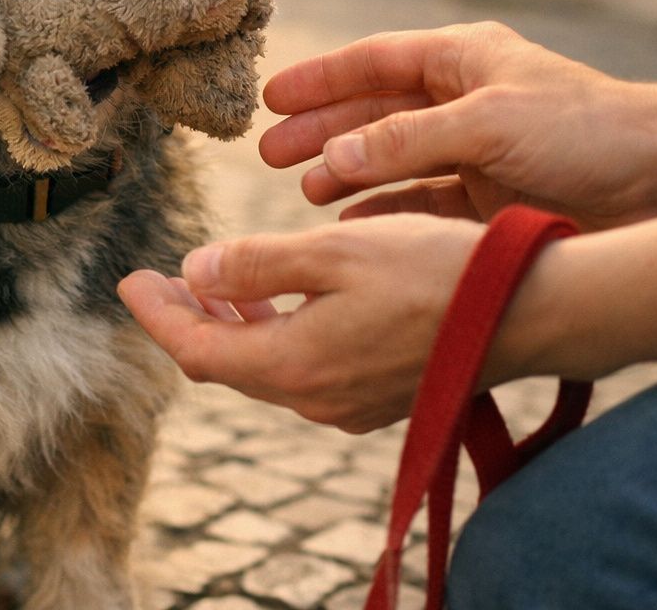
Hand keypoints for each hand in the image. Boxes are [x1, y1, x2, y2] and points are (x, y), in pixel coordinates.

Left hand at [118, 215, 485, 432]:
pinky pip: (301, 369)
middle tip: (160, 280)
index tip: (129, 281)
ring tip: (213, 282)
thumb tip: (195, 271)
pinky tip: (278, 299)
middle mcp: (314, 398)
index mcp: (294, 365)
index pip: (195, 349)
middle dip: (187, 320)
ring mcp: (347, 404)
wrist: (527, 312)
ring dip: (232, 324)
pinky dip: (273, 333)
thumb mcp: (333, 252)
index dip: (157, 315)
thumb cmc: (434, 272)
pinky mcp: (377, 395)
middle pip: (224, 364)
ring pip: (263, 367)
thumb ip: (257, 265)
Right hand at [258, 22, 656, 229]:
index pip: (374, 62)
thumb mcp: (487, 124)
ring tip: (305, 194)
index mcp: (465, 59)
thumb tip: (332, 160)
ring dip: (348, 174)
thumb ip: (405, 141)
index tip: (270, 99)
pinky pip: (420, 201)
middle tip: (269, 154)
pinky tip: (351, 224)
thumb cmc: (586, 133)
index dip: (320, 80)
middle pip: (374, 112)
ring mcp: (476, 151)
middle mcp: (464, 100)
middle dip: (322, 131)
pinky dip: (385, 210)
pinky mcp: (489, 198)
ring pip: (393, 159)